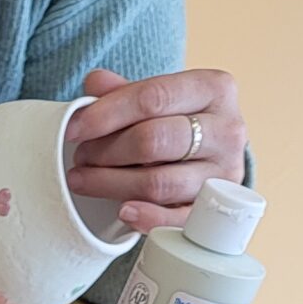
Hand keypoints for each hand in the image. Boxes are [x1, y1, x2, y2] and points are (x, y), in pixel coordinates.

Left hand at [67, 67, 246, 232]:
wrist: (213, 156)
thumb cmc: (179, 121)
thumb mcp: (157, 98)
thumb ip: (125, 90)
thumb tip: (94, 83)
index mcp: (214, 88)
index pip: (153, 97)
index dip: (107, 114)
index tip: (74, 129)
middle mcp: (227, 129)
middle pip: (154, 140)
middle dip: (106, 151)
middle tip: (81, 157)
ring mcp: (225, 173)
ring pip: (159, 182)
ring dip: (112, 184)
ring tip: (84, 179)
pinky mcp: (217, 210)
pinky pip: (178, 220)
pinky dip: (147, 218)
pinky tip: (123, 211)